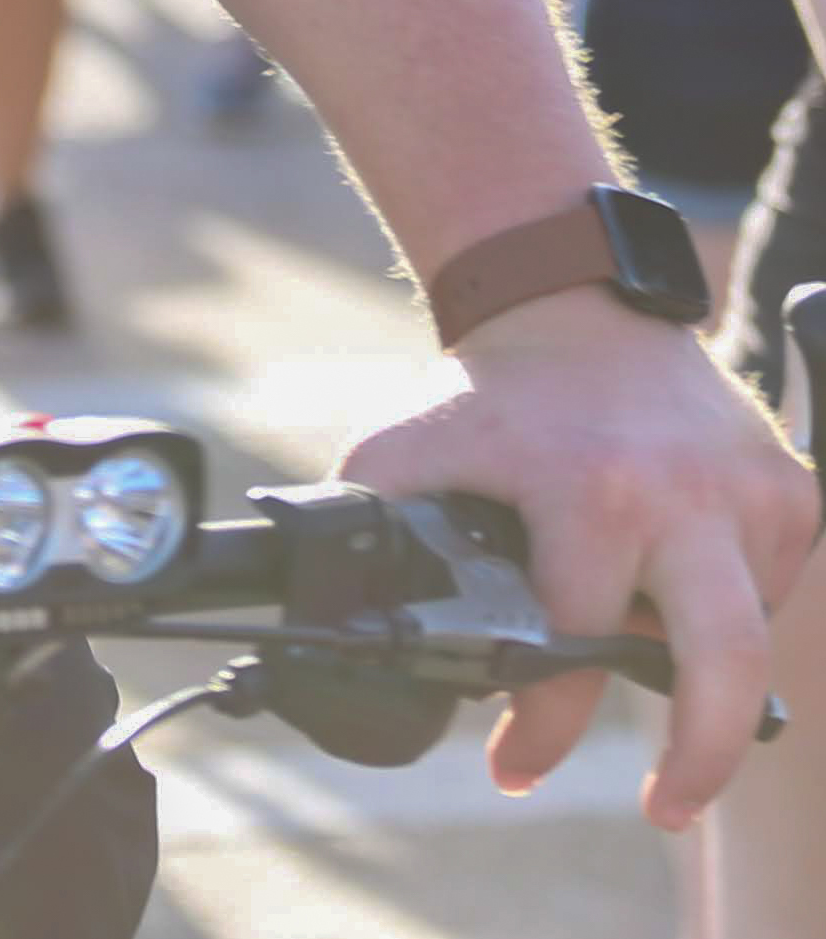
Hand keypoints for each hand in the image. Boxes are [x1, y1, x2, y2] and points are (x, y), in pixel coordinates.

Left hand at [341, 286, 817, 827]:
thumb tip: (326, 604)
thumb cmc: (489, 393)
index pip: (577, 642)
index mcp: (592, 488)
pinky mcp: (791, 493)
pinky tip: (667, 568)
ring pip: (740, 635)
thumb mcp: (409, 447)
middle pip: (725, 666)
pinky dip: (720, 603)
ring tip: (630, 619)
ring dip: (690, 655)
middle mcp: (686, 494)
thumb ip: (371, 524)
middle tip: (665, 805)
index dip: (544, 724)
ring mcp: (751, 494)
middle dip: (702, 756)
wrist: (571, 300)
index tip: (514, 768)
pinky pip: (766, 590)